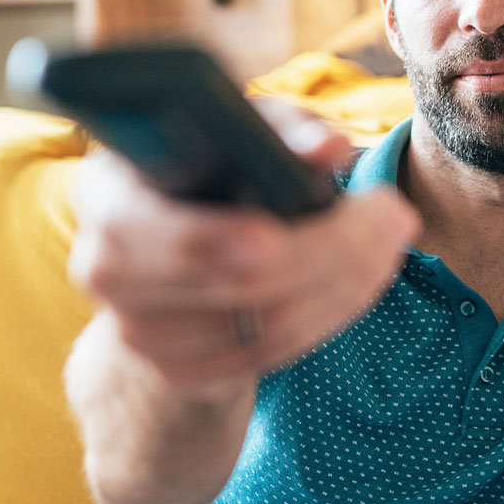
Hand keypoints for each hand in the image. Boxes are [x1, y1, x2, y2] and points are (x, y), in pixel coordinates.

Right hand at [67, 103, 419, 391]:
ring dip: (348, 283)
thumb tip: (330, 147)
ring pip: (268, 326)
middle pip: (239, 281)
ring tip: (391, 237)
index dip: (226, 237)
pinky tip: (363, 277)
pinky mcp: (180, 372)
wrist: (169, 245)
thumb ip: (283, 131)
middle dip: (335, 247)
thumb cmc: (209, 166)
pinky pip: (272, 356)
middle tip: (396, 211)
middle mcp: (107, 272)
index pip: (166, 232)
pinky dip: (330, 314)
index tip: (300, 222)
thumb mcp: (239, 131)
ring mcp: (140, 334)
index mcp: (108, 196)